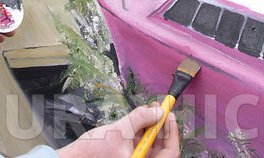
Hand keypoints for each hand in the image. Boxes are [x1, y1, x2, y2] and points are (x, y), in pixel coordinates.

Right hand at [56, 104, 178, 157]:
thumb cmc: (92, 151)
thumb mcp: (119, 130)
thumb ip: (140, 118)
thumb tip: (158, 111)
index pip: (169, 153)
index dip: (172, 132)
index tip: (170, 115)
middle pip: (161, 149)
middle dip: (162, 127)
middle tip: (161, 110)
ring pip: (151, 147)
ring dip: (152, 128)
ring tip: (151, 110)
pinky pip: (140, 147)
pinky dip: (142, 134)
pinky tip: (140, 119)